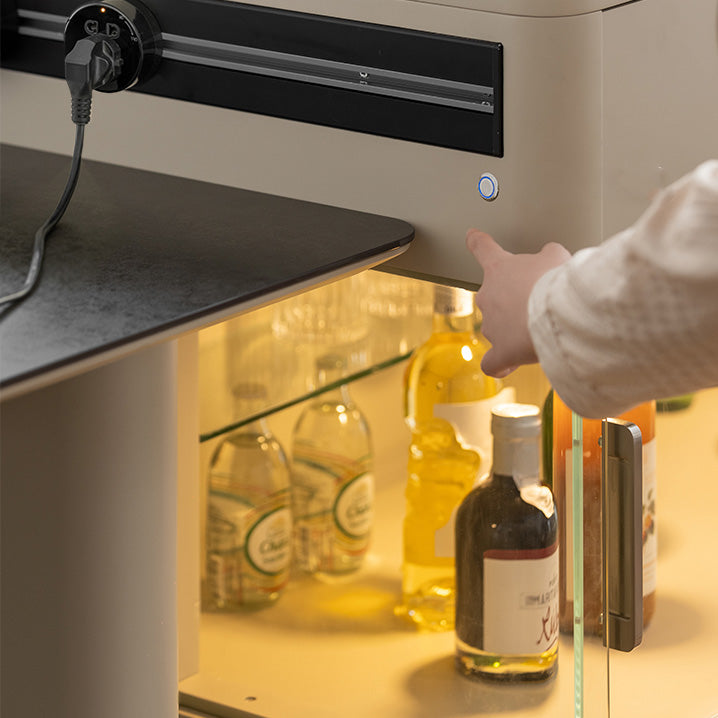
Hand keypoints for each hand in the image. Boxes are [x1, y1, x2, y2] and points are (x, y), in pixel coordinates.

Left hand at [466, 229, 570, 377]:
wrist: (558, 314)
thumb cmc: (556, 283)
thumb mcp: (556, 257)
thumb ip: (548, 256)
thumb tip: (549, 259)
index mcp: (499, 269)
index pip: (483, 249)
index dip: (478, 242)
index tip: (472, 237)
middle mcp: (488, 296)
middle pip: (494, 295)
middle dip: (514, 299)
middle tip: (541, 301)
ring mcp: (492, 326)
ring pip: (497, 326)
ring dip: (514, 328)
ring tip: (542, 330)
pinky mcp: (501, 352)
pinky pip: (493, 361)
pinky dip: (501, 364)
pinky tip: (509, 364)